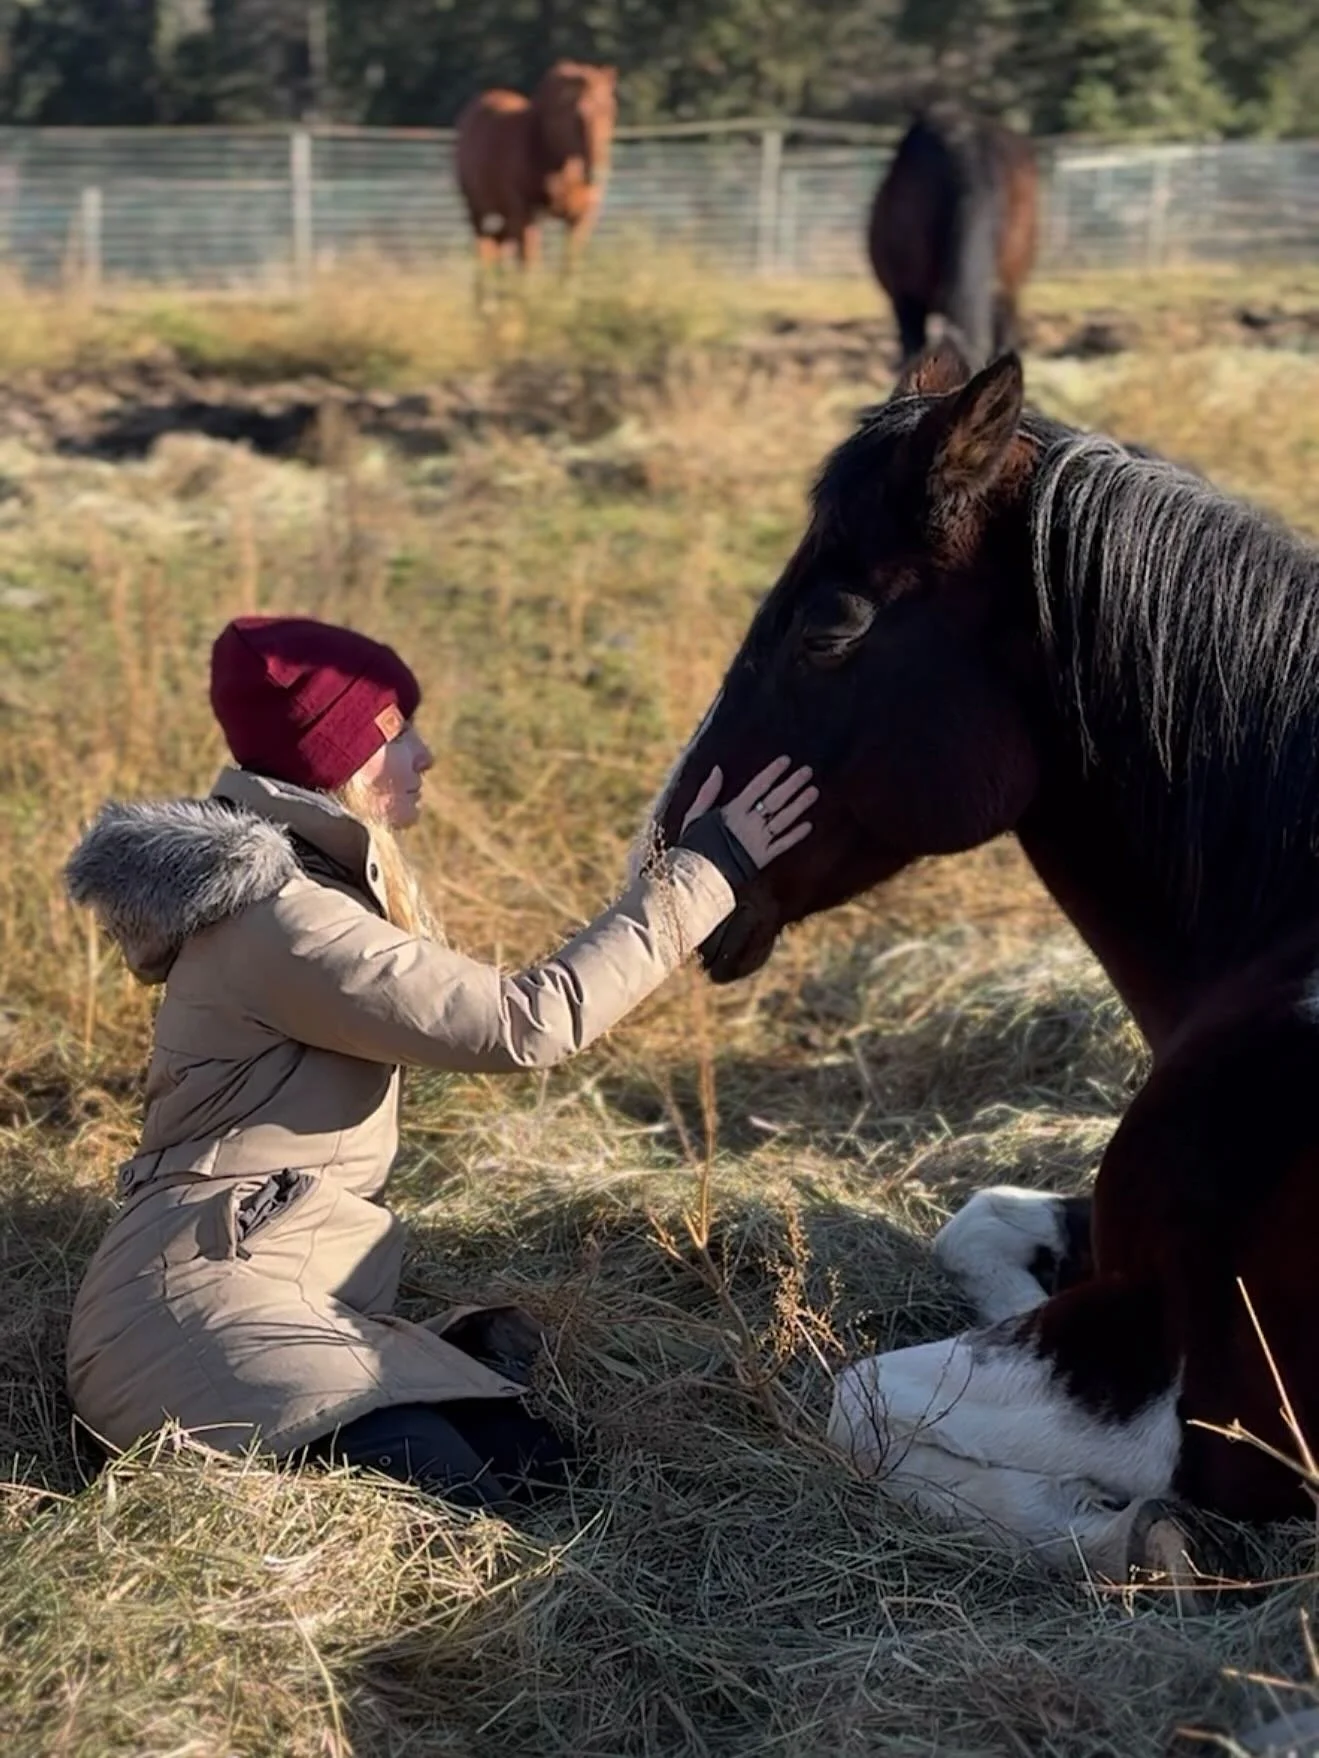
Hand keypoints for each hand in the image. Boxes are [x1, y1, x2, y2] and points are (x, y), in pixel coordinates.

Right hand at [680, 756, 816, 869]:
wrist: (696, 877)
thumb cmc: (694, 845)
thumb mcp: (695, 815)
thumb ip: (707, 792)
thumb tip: (717, 769)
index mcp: (733, 811)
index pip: (757, 787)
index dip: (772, 773)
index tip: (786, 760)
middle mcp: (749, 824)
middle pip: (775, 800)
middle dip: (792, 784)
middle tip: (808, 771)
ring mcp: (758, 841)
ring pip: (783, 820)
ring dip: (799, 805)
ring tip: (814, 791)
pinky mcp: (762, 858)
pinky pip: (783, 845)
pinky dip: (795, 836)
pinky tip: (809, 825)